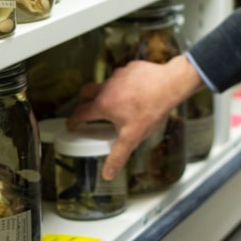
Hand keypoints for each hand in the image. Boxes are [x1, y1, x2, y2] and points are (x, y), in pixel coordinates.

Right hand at [67, 54, 202, 180]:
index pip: (81, 113)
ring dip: (105, 92)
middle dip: (83, 101)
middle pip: (86, 92)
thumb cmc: (151, 109)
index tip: (71, 125)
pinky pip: (121, 76)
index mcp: (103, 104)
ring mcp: (118, 75)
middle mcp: (107, 87)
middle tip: (87, 110)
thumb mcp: (133, 137)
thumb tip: (107, 173)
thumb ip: (118, 155)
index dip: (73, 120)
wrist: (170, 84)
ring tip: (116, 103)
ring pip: (105, 83)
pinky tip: (133, 92)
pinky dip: (122, 84)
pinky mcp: (130, 68)